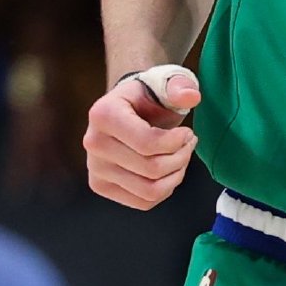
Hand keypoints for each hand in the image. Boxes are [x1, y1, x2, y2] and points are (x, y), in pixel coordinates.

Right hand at [83, 66, 200, 209]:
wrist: (127, 109)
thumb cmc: (147, 97)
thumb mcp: (164, 83)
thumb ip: (179, 86)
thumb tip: (192, 96)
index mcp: (103, 114)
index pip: (148, 143)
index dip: (177, 142)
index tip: (187, 132)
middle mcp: (93, 143)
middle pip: (151, 169)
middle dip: (181, 157)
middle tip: (189, 143)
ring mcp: (95, 168)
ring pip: (149, 190)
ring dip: (176, 176)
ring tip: (181, 156)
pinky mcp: (101, 186)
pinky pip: (142, 202)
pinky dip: (164, 190)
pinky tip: (168, 170)